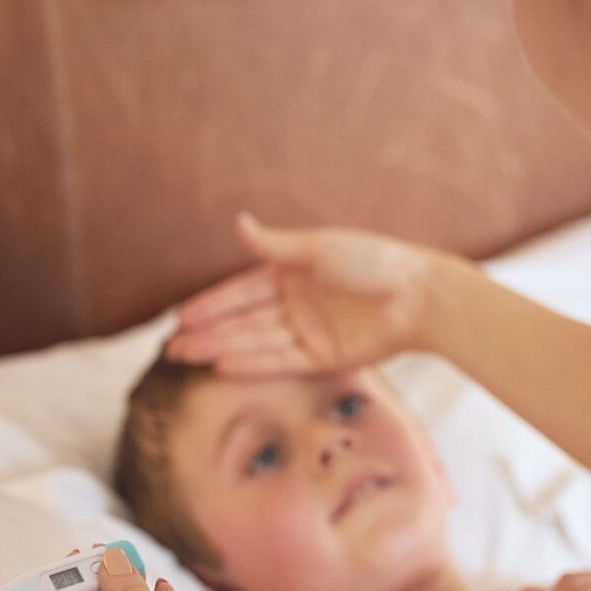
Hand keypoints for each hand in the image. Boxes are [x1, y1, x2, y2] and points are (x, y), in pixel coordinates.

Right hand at [166, 213, 446, 377]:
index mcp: (295, 273)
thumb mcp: (320, 248)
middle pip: (244, 321)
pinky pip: (282, 362)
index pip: (243, 291)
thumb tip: (238, 223)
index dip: (211, 304)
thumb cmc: (374, 262)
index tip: (180, 316)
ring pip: (256, 343)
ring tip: (185, 358)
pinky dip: (252, 364)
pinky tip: (222, 366)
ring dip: (221, 349)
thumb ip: (275, 246)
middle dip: (207, 333)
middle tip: (171, 347)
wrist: (419, 297)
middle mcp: (298, 304)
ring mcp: (310, 333)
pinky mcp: (325, 359)